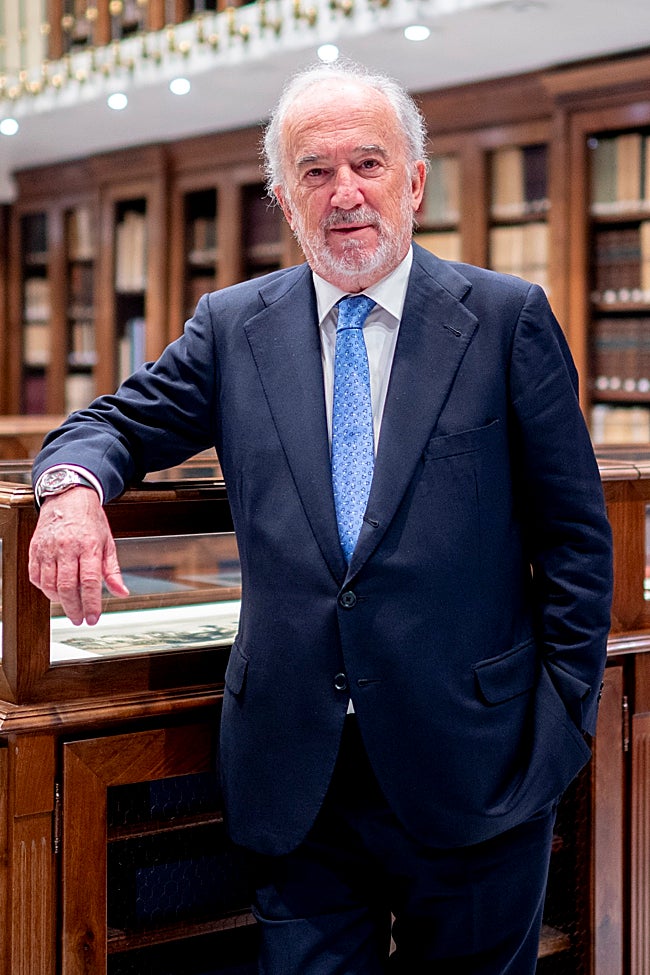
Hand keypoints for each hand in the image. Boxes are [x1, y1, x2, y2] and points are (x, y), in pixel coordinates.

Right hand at [28, 487, 129, 625]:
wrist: (68, 497)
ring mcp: (48, 548)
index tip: (93, 618)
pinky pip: (36, 576)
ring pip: (50, 584)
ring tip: (69, 605)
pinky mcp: (35, 549)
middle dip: (74, 608)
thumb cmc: (90, 520)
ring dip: (59, 600)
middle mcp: (67, 547)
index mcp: (89, 546)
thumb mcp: (108, 542)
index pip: (89, 582)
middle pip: (67, 587)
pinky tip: (54, 591)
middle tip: (80, 619)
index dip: (91, 603)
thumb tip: (122, 592)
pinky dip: (44, 588)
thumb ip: (113, 571)